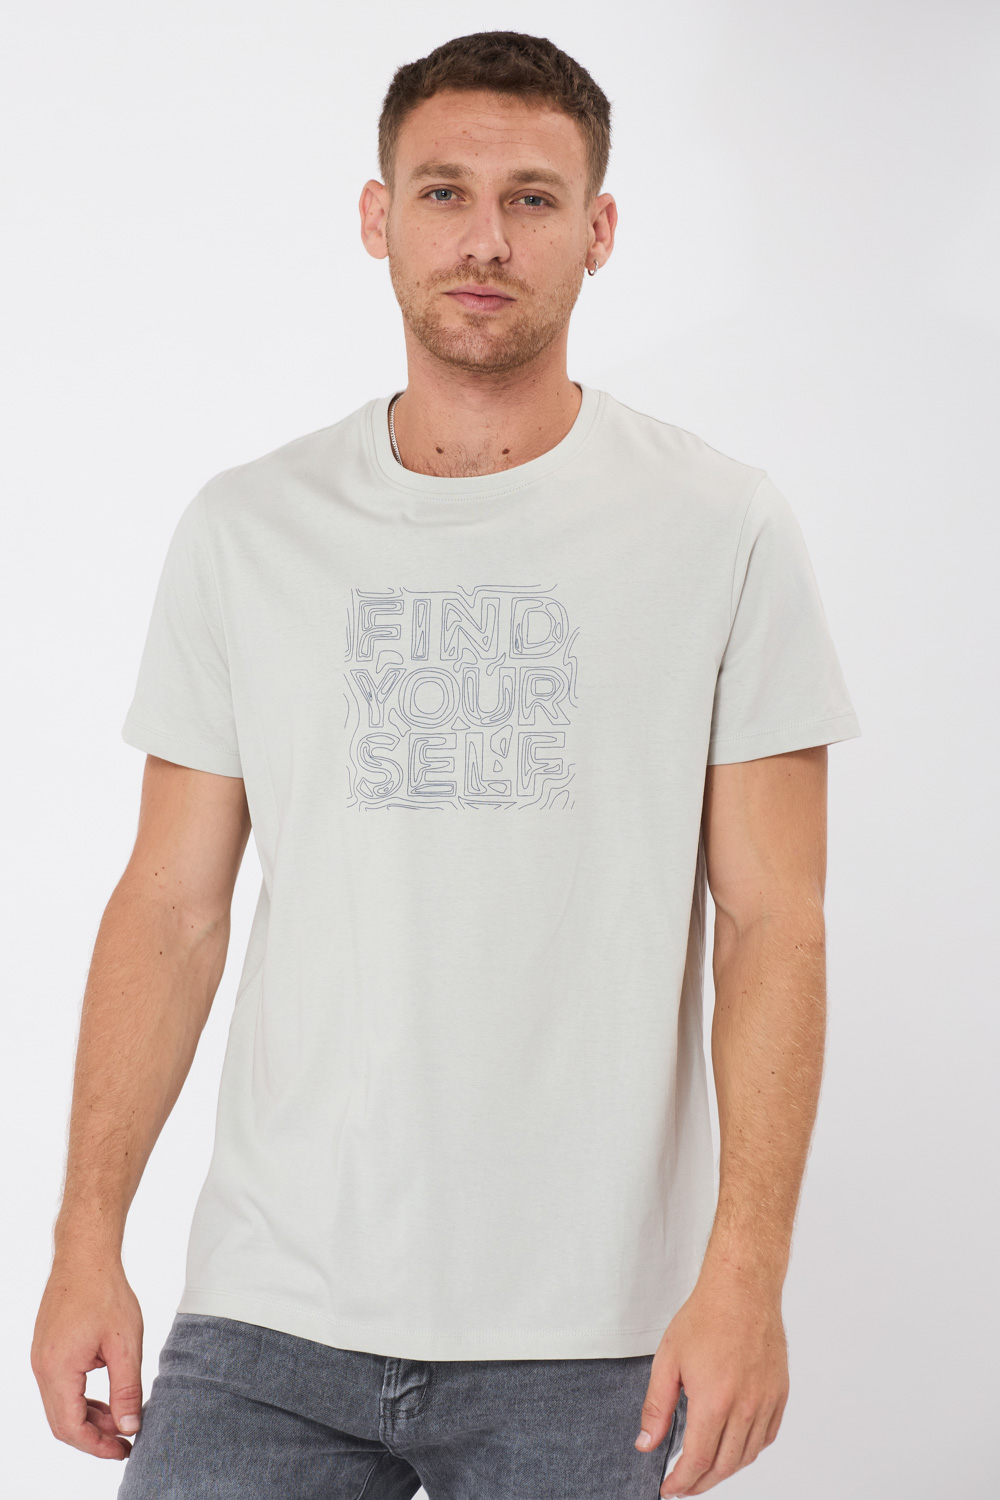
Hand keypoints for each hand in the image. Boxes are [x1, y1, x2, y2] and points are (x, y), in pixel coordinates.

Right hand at [31, 1250, 144, 1459]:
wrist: (85, 1255)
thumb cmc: (105, 1292)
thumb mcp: (125, 1344)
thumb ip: (127, 1389)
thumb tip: (129, 1427)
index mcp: (57, 1370)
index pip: (70, 1427)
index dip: (97, 1446)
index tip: (124, 1450)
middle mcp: (42, 1368)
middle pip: (62, 1421)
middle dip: (94, 1437)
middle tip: (125, 1442)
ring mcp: (42, 1358)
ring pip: (61, 1405)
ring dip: (89, 1418)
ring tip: (120, 1422)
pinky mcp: (47, 1350)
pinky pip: (60, 1387)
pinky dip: (82, 1399)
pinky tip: (105, 1398)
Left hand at [634, 1271, 788, 1495]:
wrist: (742, 1289)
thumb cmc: (705, 1318)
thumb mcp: (667, 1361)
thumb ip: (656, 1408)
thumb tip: (646, 1444)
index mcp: (714, 1401)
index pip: (698, 1461)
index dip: (682, 1482)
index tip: (670, 1489)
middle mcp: (745, 1407)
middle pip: (724, 1466)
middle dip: (701, 1483)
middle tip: (684, 1486)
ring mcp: (767, 1402)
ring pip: (747, 1455)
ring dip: (725, 1470)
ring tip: (705, 1471)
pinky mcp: (780, 1393)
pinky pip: (767, 1436)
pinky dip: (749, 1450)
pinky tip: (734, 1448)